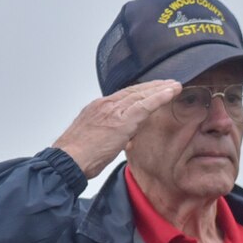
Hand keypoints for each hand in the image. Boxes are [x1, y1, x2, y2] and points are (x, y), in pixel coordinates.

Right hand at [52, 80, 181, 178]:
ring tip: (174, 85)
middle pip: (134, 91)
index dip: (140, 92)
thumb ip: (108, 134)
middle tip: (168, 83)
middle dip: (153, 86)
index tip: (152, 89)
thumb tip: (120, 138)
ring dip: (160, 88)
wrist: (68, 160)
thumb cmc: (77, 156)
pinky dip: (160, 97)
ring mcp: (113, 110)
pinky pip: (145, 105)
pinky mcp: (121, 120)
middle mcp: (105, 104)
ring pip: (141, 94)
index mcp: (97, 108)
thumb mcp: (93, 139)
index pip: (123, 96)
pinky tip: (171, 92)